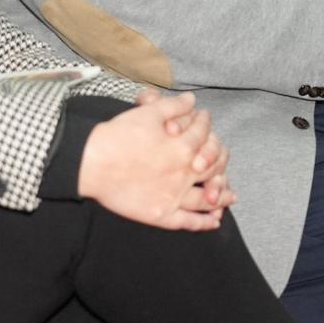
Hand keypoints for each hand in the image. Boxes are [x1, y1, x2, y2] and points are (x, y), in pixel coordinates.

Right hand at [78, 90, 233, 229]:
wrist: (93, 163)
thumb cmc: (118, 136)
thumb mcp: (148, 113)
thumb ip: (174, 106)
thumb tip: (192, 100)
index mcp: (183, 146)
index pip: (205, 136)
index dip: (206, 127)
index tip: (206, 125)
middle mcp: (184, 172)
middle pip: (213, 168)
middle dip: (221, 163)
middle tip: (224, 163)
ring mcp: (174, 196)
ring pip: (207, 198)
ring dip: (221, 195)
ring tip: (230, 196)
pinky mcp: (161, 214)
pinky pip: (188, 221)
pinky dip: (204, 222)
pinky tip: (214, 221)